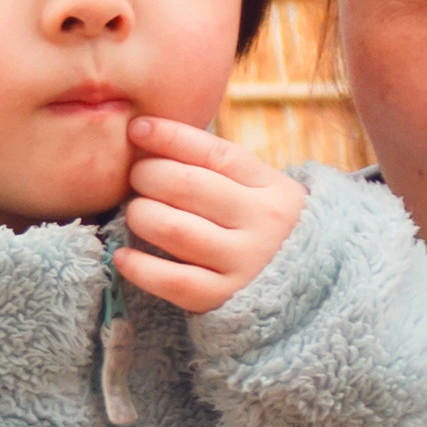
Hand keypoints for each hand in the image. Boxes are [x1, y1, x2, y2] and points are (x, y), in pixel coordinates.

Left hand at [113, 114, 304, 313]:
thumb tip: (150, 134)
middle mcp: (262, 222)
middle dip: (147, 175)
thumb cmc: (260, 226)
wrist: (303, 286)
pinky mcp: (225, 297)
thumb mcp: (258, 190)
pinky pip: (172, 280)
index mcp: (270, 187)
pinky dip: (139, 267)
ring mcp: (245, 261)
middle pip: (187, 185)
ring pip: (174, 229)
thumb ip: (217, 167)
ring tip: (136, 212)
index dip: (170, 137)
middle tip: (137, 177)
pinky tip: (123, 256)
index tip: (137, 129)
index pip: (214, 153)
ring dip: (141, 215)